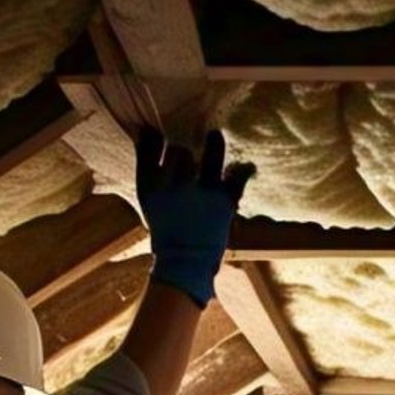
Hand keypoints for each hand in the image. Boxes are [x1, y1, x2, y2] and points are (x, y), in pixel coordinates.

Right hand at [136, 128, 250, 308]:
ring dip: (214, 143)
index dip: (157, 138)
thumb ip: (146, 164)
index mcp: (152, 185)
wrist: (185, 264)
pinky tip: (247, 166)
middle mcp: (175, 186)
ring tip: (215, 135)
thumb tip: (147, 130)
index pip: (153, 148)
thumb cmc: (166, 229)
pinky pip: (237, 178)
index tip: (162, 135)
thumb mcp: (148, 198)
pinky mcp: (223, 203)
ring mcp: (201, 193)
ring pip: (209, 157)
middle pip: (181, 152)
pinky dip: (244, 171)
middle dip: (185, 148)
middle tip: (189, 146)